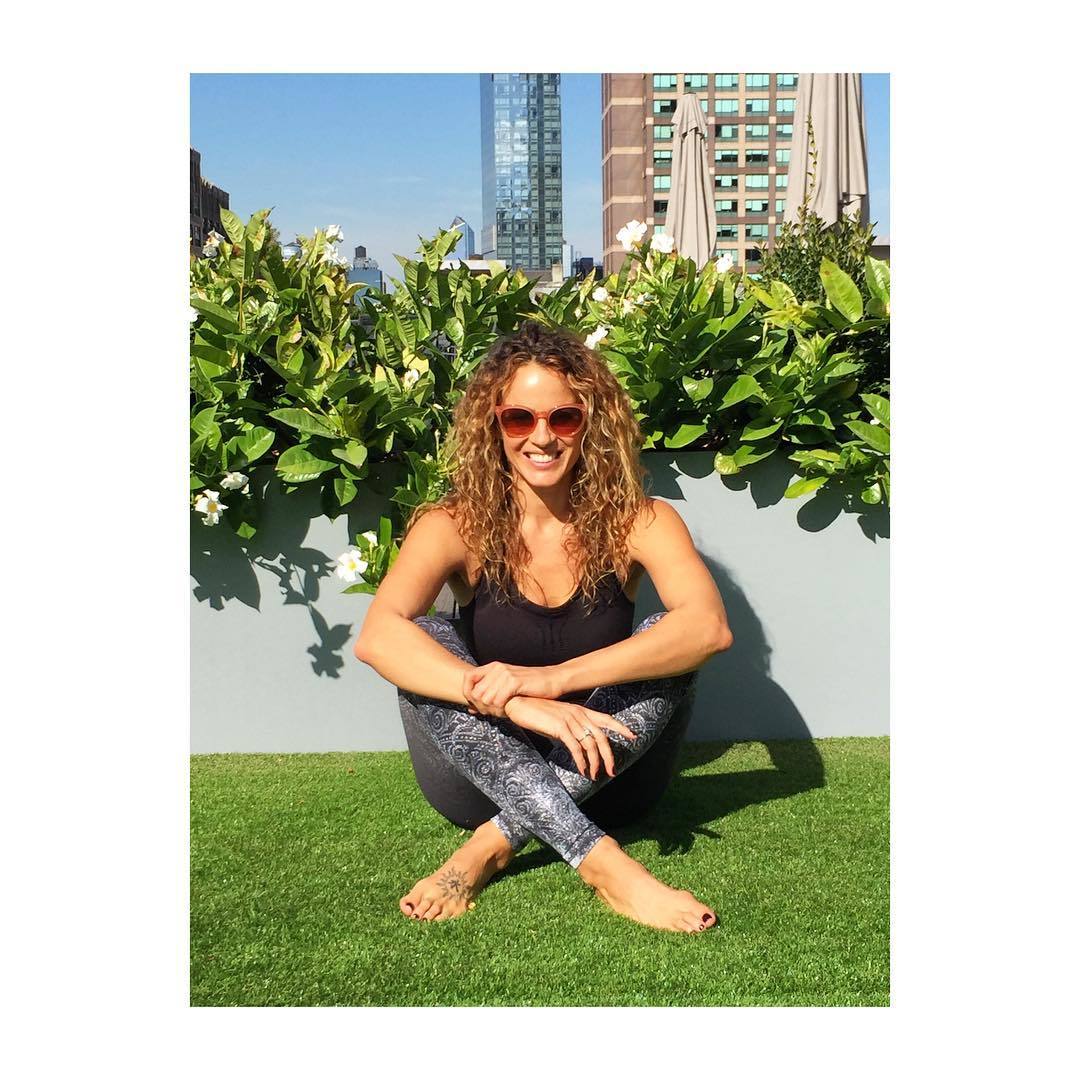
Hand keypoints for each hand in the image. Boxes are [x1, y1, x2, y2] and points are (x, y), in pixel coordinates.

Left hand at [462, 662, 564, 716]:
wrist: (553, 679)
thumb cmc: (530, 686)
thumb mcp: (506, 687)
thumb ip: (488, 695)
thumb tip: (471, 710)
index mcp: (493, 666)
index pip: (467, 678)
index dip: (468, 695)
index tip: (477, 706)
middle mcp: (497, 668)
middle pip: (475, 692)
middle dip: (481, 707)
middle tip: (492, 713)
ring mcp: (505, 674)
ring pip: (485, 699)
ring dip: (490, 710)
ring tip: (500, 713)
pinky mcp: (514, 682)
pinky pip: (497, 701)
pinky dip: (499, 710)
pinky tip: (506, 712)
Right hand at [503, 697, 636, 780]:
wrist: (519, 703)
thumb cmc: (536, 712)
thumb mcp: (558, 718)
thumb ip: (570, 728)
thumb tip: (577, 744)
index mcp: (581, 710)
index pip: (606, 718)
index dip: (621, 728)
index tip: (633, 736)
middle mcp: (579, 714)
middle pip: (601, 737)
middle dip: (609, 756)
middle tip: (612, 771)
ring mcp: (570, 720)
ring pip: (590, 745)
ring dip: (594, 763)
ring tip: (594, 775)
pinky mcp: (560, 727)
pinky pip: (576, 748)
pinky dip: (581, 761)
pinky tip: (582, 770)